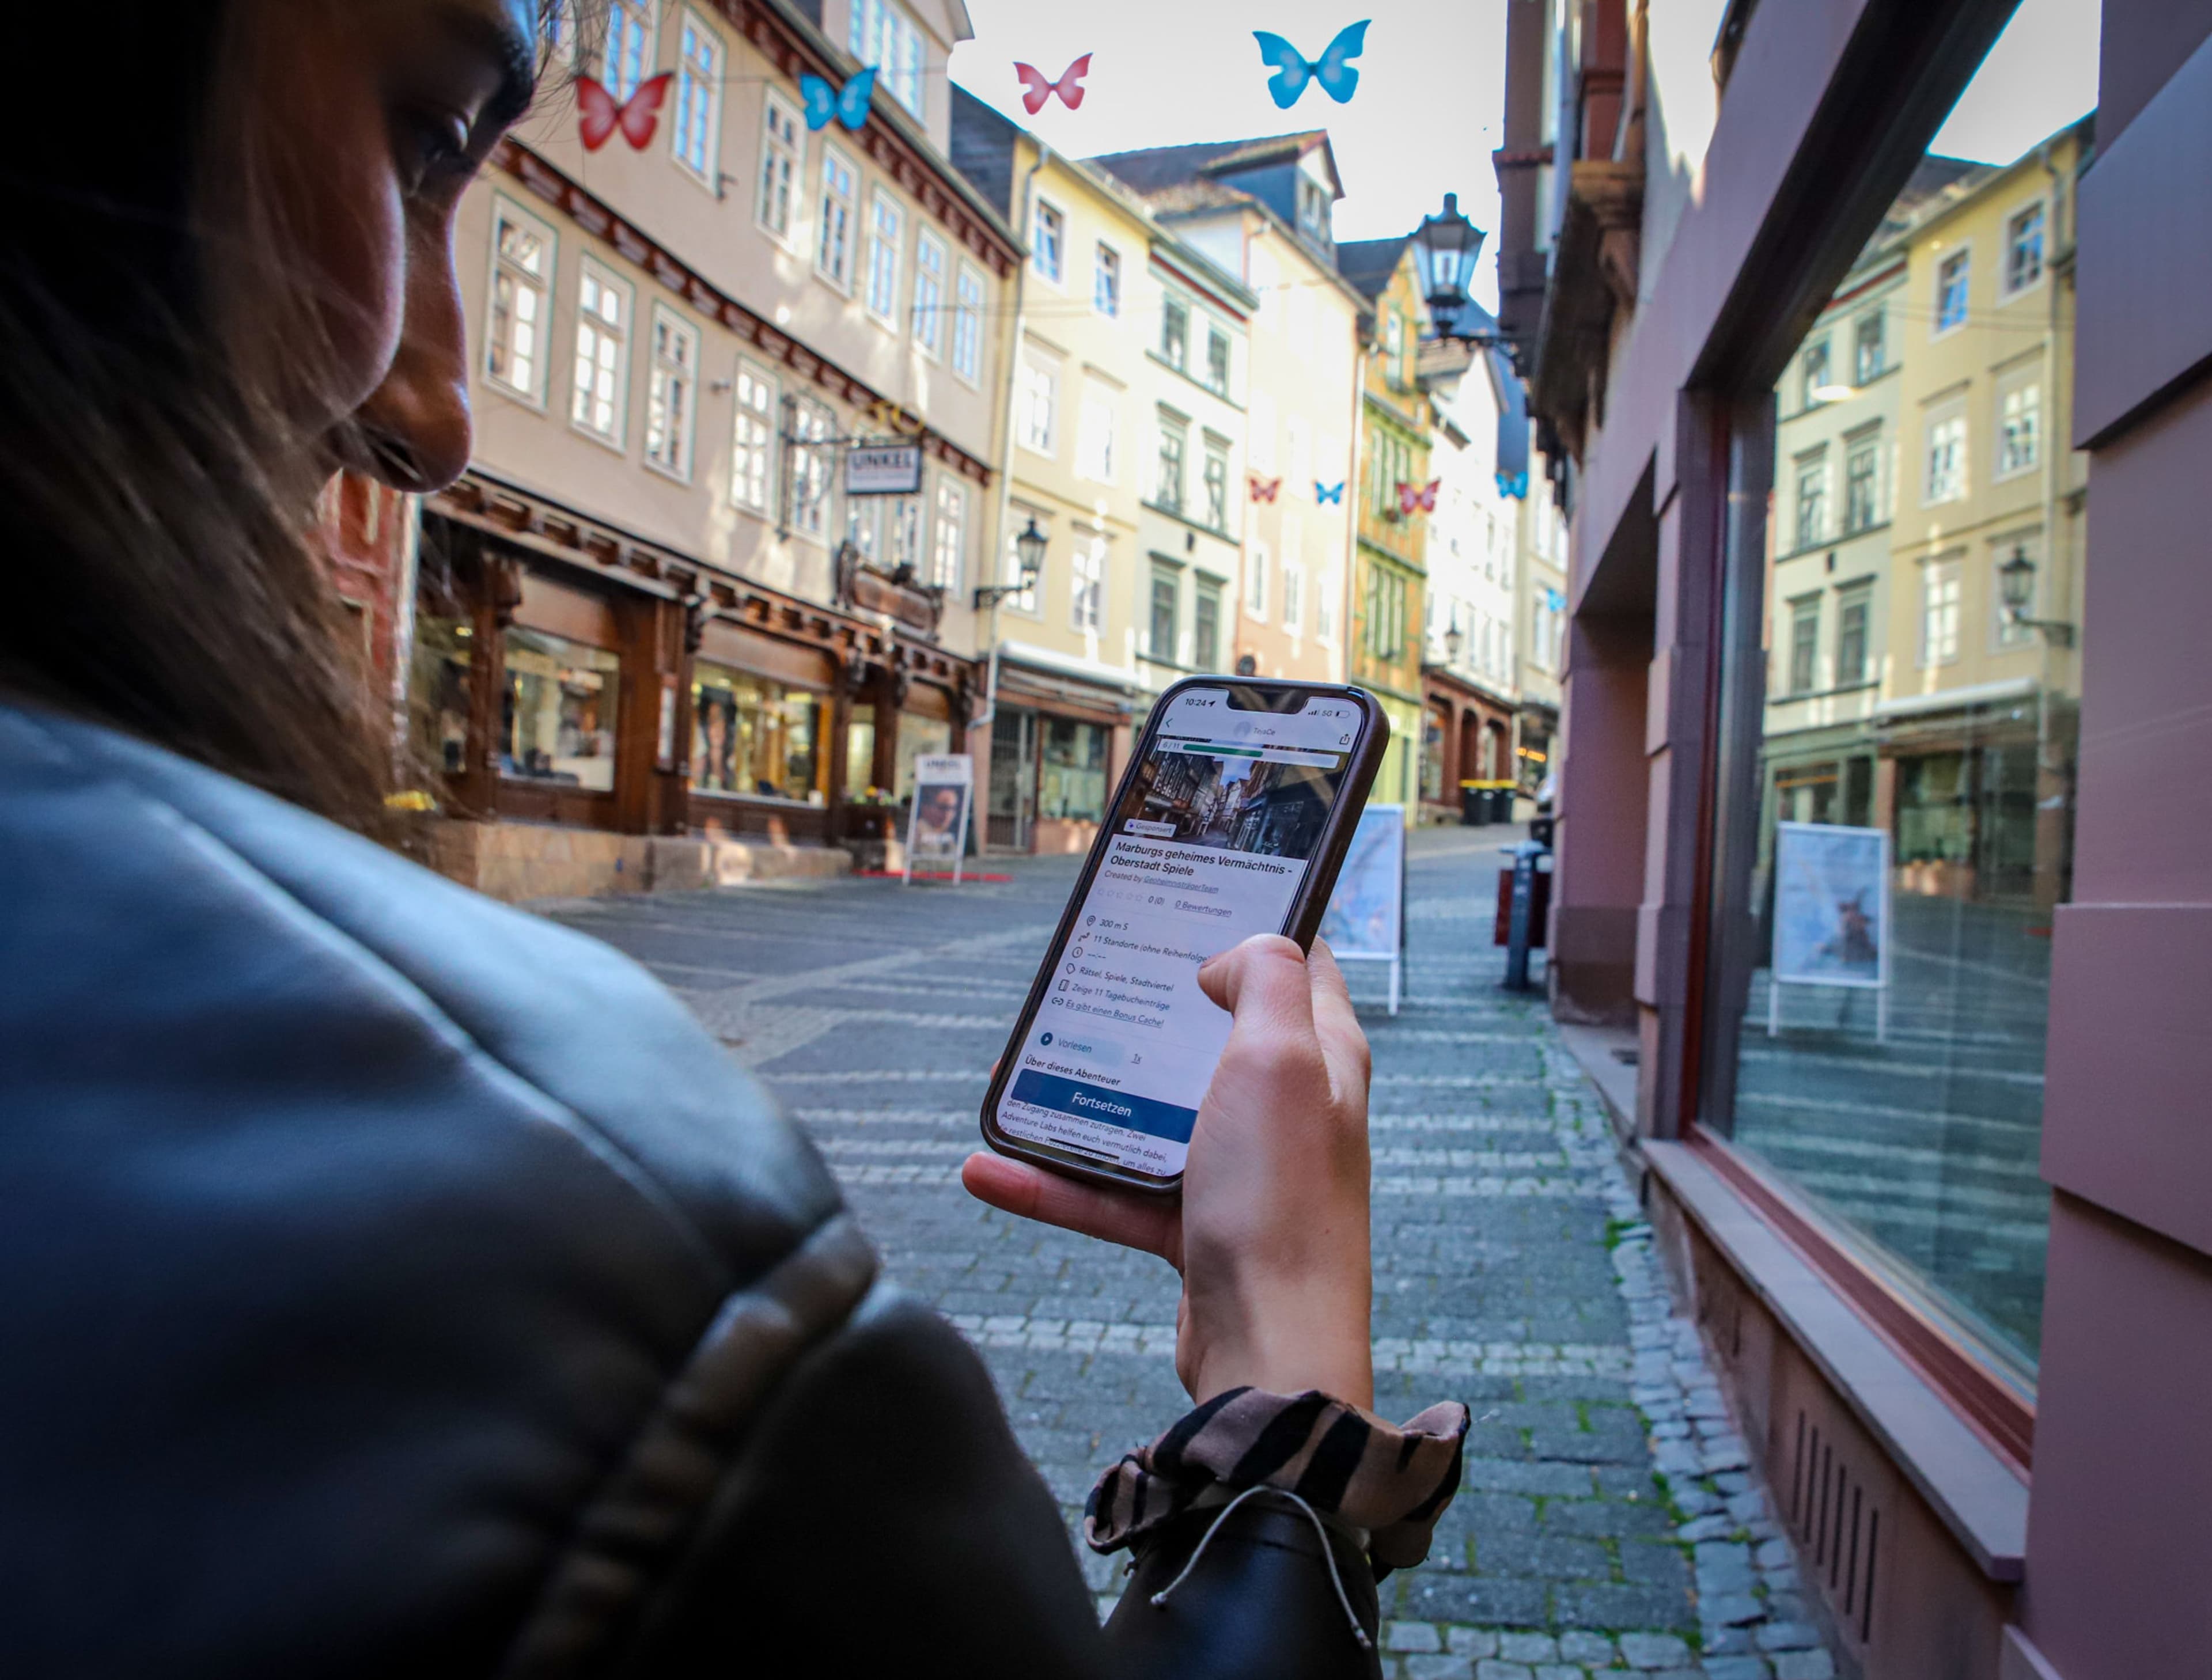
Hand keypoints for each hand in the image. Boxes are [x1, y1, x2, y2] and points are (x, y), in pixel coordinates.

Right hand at [962, 935, 1372, 1407]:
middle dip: (1141, 1011)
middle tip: (1080, 982)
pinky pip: (1114, 1192)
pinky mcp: (1197, 1227)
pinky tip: (989, 1169)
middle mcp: (1286, 1108)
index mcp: (1322, 1057)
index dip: (1251, 924)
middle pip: (1207, 1036)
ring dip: (1078, 1098)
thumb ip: (1265, 980)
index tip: (1186, 902)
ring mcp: (1240, 1170)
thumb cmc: (1282, 1203)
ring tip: (1008, 1076)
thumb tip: (1230, 957)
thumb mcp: (1281, 1059)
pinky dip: (1055, 1182)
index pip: (1300, 966)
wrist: (1269, 1352)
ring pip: (1149, 1114)